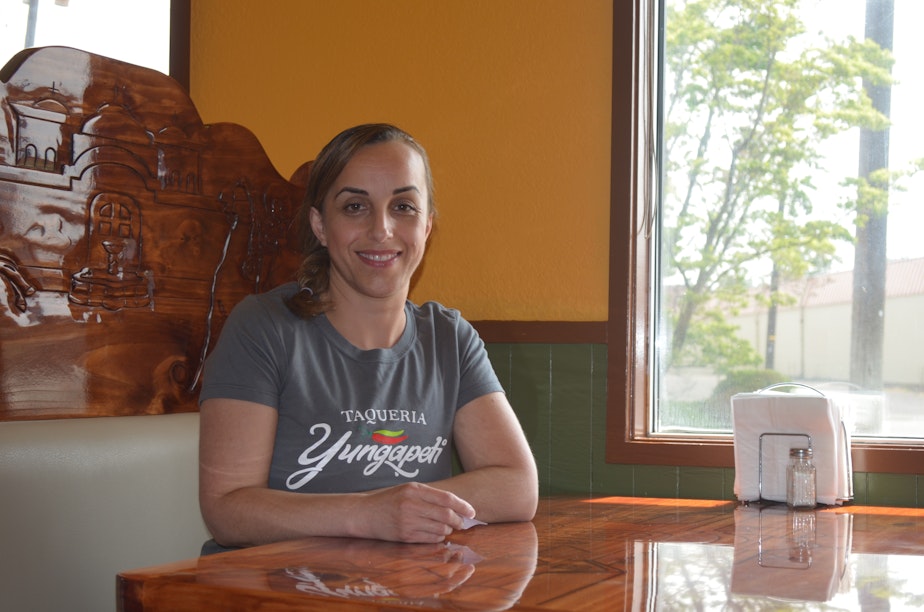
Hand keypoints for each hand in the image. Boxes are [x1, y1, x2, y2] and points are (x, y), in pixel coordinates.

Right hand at [360, 482, 474, 542]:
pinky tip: (435, 534)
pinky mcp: (405, 536)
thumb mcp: (408, 490)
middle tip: (462, 522)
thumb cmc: (389, 500)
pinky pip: (430, 539)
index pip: (446, 498)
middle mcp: (411, 505)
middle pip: (446, 515)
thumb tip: (456, 506)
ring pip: (440, 529)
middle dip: (458, 520)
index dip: (463, 506)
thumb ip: (430, 496)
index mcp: (414, 490)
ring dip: (448, 530)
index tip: (472, 512)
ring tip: (446, 527)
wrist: (364, 513)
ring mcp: (407, 522)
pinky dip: (438, 538)